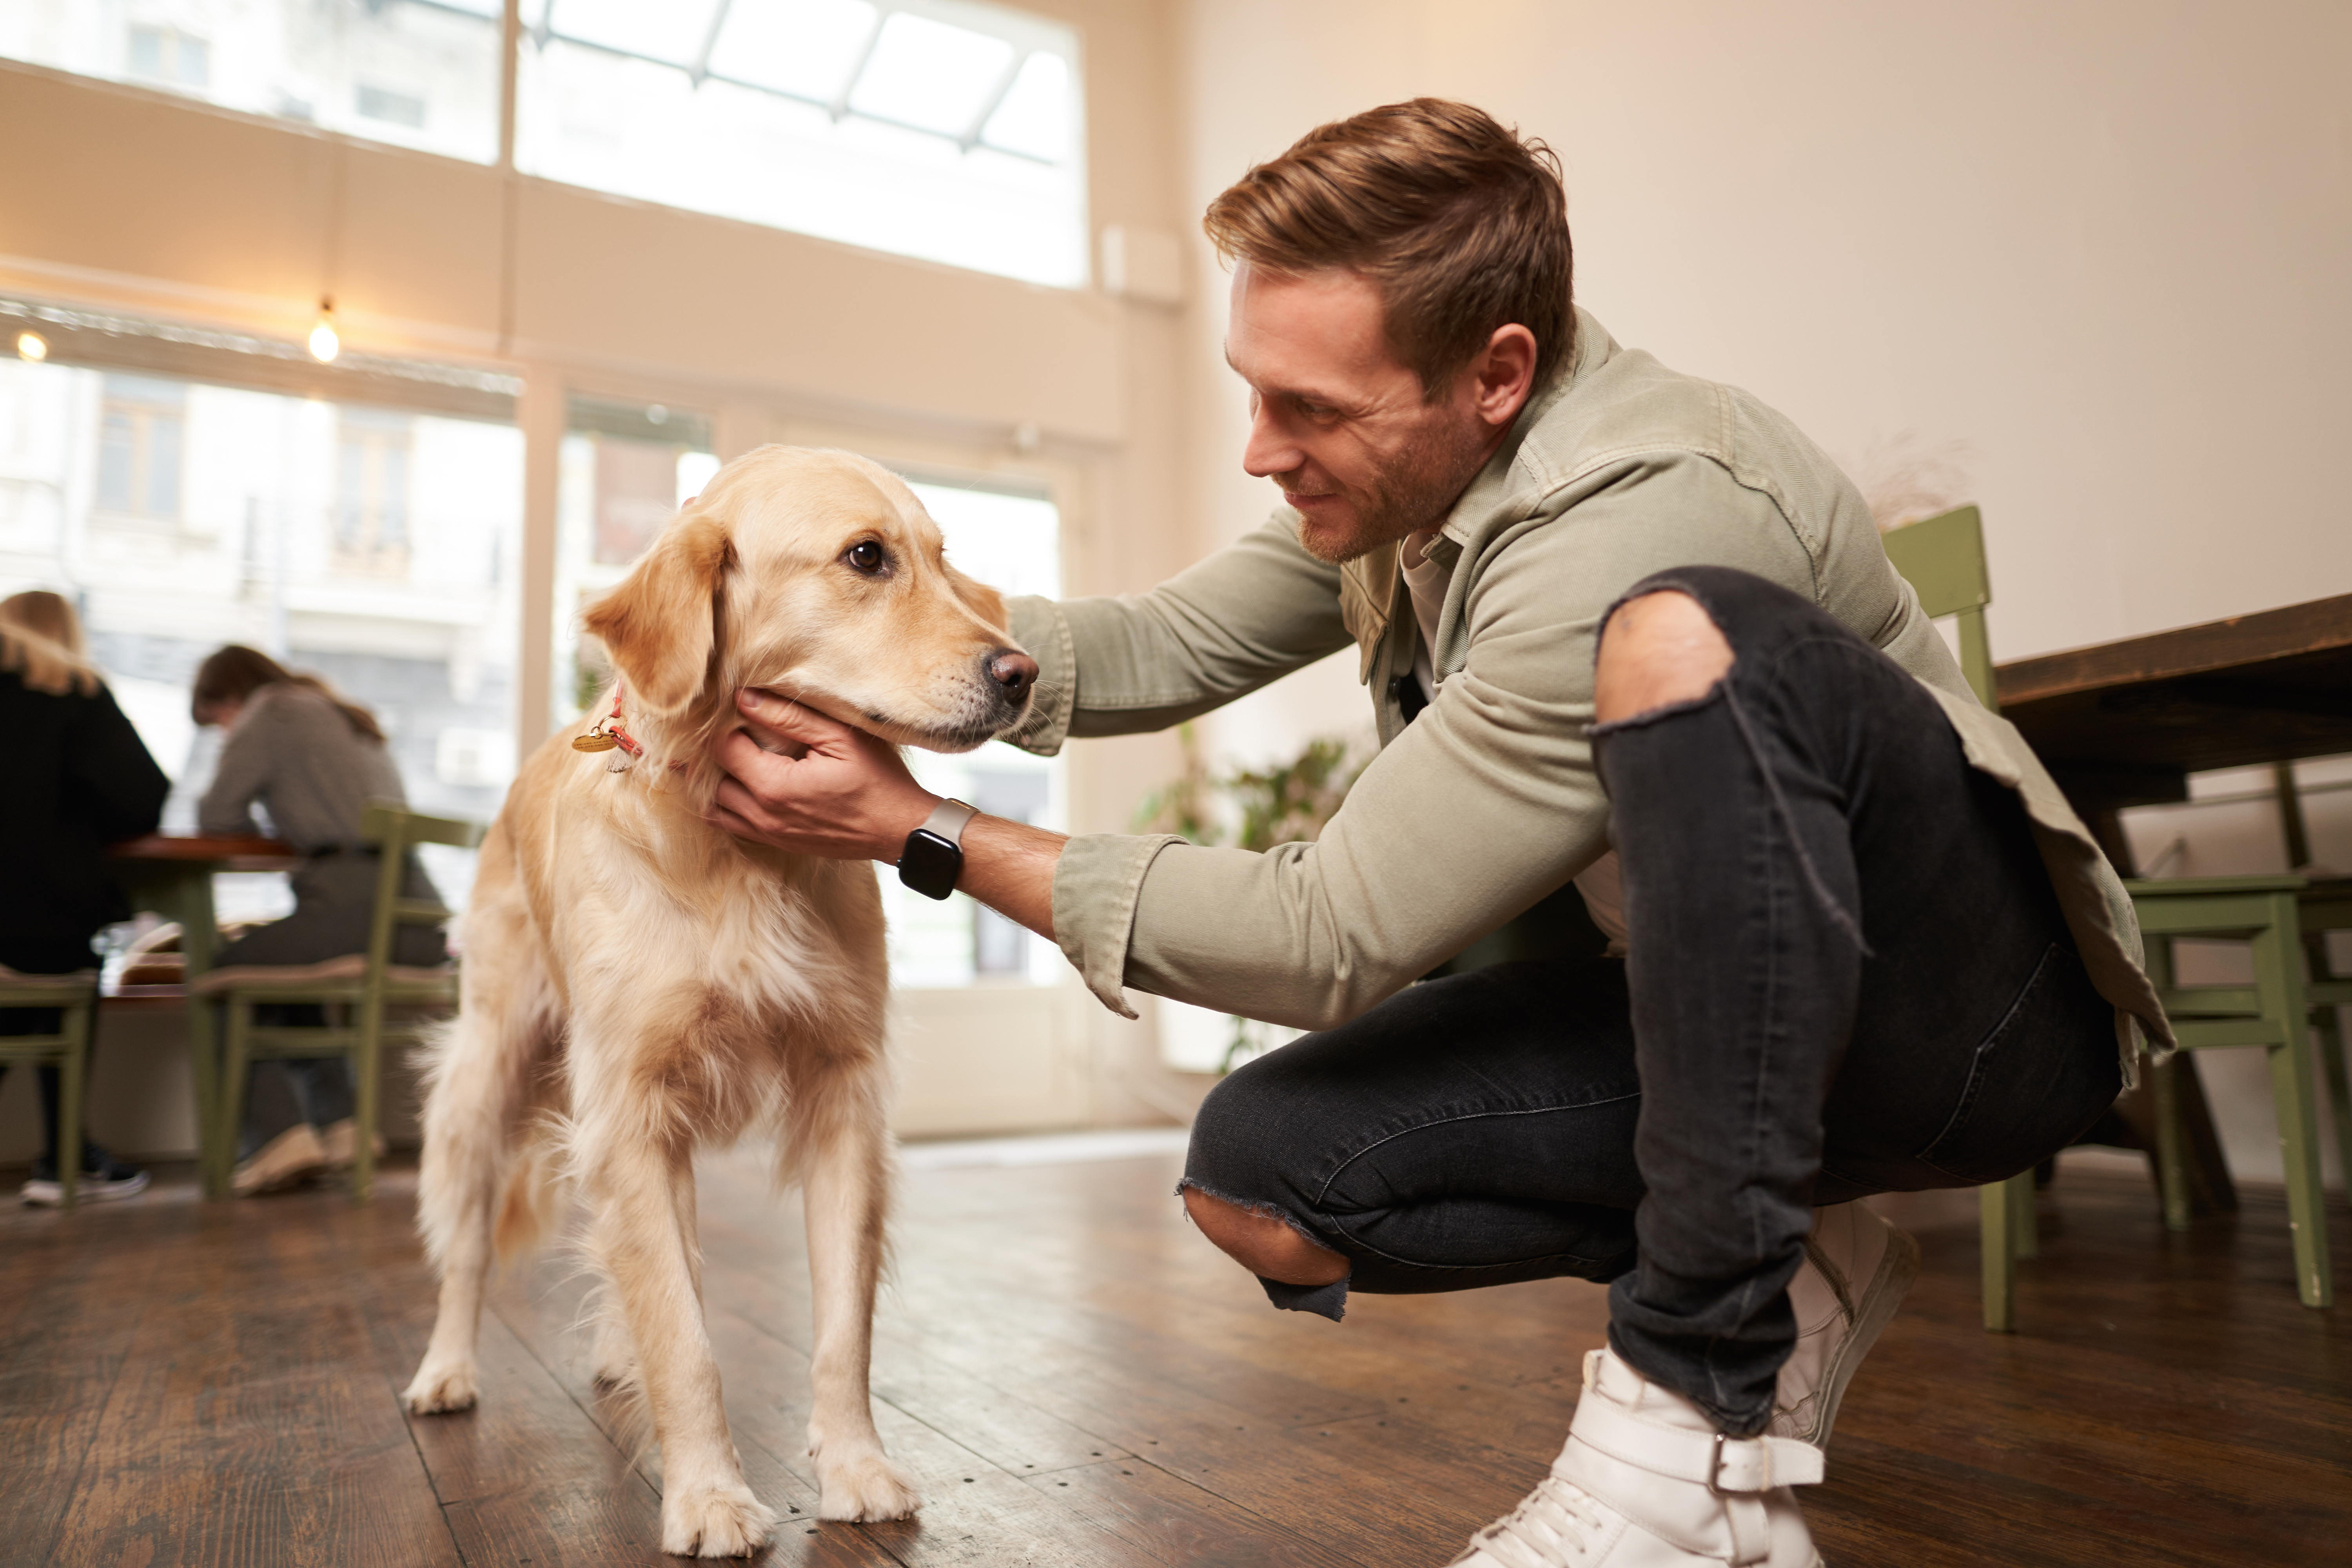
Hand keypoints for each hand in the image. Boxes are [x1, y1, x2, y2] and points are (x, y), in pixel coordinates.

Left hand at [706, 690, 936, 860]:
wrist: (900, 830)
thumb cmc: (878, 780)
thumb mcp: (839, 738)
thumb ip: (789, 717)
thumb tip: (745, 698)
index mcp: (775, 785)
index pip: (722, 749)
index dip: (721, 725)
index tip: (732, 708)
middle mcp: (764, 815)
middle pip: (712, 781)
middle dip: (714, 754)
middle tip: (729, 730)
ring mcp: (770, 834)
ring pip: (716, 808)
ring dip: (716, 782)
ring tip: (728, 758)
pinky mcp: (779, 843)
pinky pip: (733, 825)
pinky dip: (727, 805)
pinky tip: (742, 785)